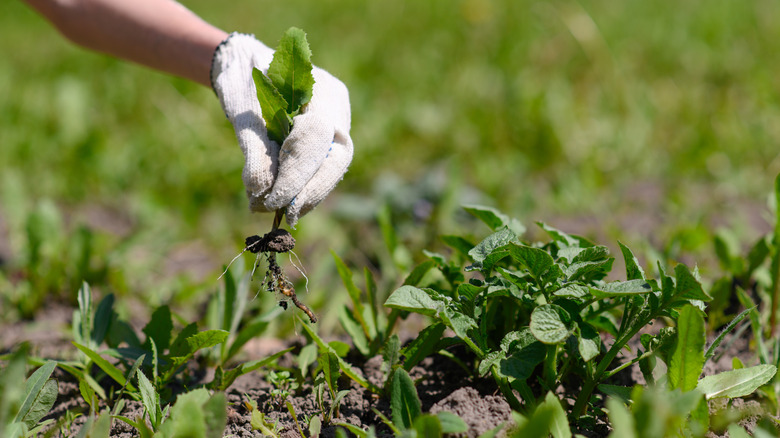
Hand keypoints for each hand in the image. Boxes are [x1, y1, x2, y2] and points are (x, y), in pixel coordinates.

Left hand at [211, 33, 352, 226]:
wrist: (245, 66)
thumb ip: (255, 149)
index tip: (274, 200)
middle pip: (336, 158)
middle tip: (286, 215)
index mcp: (320, 89)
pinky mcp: (329, 141)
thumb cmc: (242, 83)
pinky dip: (304, 190)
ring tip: (279, 213)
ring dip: (307, 195)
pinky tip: (285, 205)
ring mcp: (338, 124)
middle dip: (311, 190)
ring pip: (332, 168)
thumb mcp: (243, 114)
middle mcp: (337, 107)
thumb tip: (260, 191)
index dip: (298, 172)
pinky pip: (323, 170)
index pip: (317, 136)